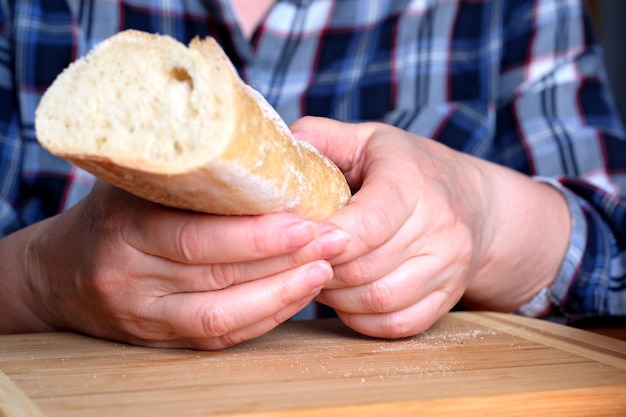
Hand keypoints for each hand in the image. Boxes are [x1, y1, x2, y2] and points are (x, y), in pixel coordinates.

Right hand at [2, 182, 348, 348]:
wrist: (61, 273)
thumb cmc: (114, 212)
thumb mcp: (137, 178)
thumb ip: (188, 162)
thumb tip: (251, 123)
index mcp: (124, 224)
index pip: (195, 234)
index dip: (256, 233)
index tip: (308, 218)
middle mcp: (129, 275)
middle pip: (215, 274)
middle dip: (282, 259)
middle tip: (333, 240)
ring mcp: (144, 315)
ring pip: (222, 314)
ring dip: (282, 294)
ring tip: (326, 269)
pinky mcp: (160, 341)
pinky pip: (220, 336)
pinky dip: (265, 318)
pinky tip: (298, 294)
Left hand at [290, 117, 570, 338]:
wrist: (474, 202)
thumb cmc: (409, 168)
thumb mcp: (368, 139)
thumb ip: (321, 138)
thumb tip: (280, 153)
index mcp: (413, 182)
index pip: (368, 224)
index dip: (324, 239)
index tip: (294, 238)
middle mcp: (440, 227)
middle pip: (366, 267)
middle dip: (321, 269)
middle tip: (297, 260)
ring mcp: (449, 267)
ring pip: (379, 300)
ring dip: (338, 297)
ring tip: (319, 276)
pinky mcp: (449, 297)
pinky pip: (397, 324)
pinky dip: (362, 319)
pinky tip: (346, 298)